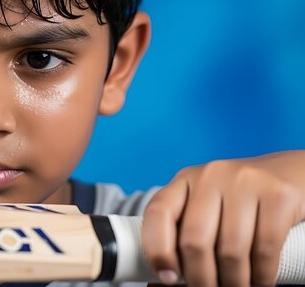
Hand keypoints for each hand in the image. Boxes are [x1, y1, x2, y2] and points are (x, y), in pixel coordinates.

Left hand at [142, 150, 304, 286]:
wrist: (292, 173)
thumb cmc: (241, 201)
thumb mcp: (208, 208)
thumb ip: (186, 233)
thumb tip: (165, 281)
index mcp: (185, 180)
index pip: (158, 213)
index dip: (157, 250)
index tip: (168, 277)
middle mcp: (211, 175)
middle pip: (195, 240)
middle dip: (201, 278)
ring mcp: (245, 181)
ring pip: (230, 251)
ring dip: (233, 282)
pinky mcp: (278, 194)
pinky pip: (264, 248)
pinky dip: (261, 276)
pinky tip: (259, 281)